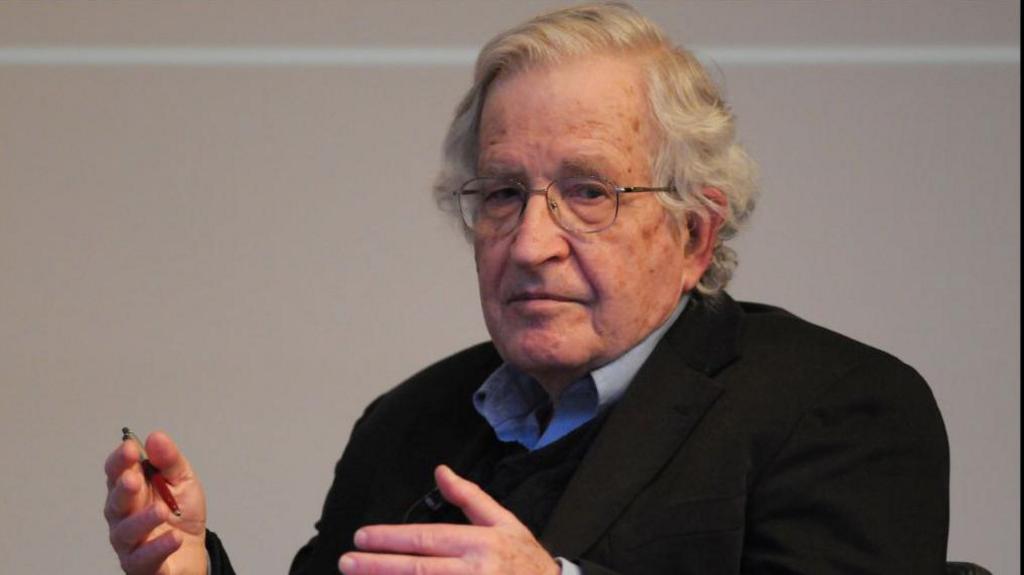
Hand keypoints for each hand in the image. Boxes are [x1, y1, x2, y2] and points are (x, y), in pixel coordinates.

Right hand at [103, 431, 207, 573]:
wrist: (193, 551)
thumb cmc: (181, 513)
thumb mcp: (183, 480)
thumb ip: (170, 460)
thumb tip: (155, 437)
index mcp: (131, 489)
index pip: (116, 472)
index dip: (120, 461)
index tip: (130, 448)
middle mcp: (123, 515)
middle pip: (115, 501)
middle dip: (123, 490)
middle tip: (134, 480)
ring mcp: (129, 541)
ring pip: (126, 531)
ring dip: (143, 520)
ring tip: (162, 511)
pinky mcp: (140, 565)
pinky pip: (143, 558)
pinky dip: (158, 547)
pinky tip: (174, 538)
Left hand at [339, 465, 559, 574]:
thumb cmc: (525, 559)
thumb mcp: (504, 521)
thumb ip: (470, 497)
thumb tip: (441, 472)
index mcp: (479, 544)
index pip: (426, 539)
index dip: (391, 539)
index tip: (362, 537)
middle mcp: (474, 572)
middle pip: (417, 569)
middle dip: (378, 565)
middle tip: (348, 562)